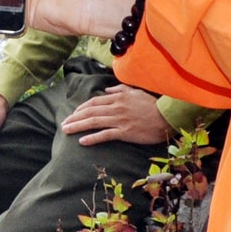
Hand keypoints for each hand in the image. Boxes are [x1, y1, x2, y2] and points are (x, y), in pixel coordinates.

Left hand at [60, 85, 174, 146]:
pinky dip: (92, 138)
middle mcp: (116, 108)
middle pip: (90, 111)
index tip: (73, 113)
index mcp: (118, 97)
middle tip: (63, 124)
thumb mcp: (136, 92)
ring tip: (66, 130)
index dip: (82, 107)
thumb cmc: (153, 105)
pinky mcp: (125, 132)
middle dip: (74, 117)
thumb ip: (120, 90)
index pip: (94, 101)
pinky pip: (105, 135)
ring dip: (78, 126)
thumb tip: (108, 90)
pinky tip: (82, 141)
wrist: (167, 117)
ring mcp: (120, 120)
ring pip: (94, 122)